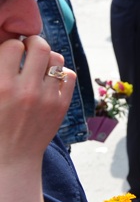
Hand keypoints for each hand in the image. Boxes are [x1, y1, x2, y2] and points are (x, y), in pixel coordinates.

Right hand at [0, 36, 74, 165]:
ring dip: (48, 57)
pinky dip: (61, 72)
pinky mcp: (62, 106)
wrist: (10, 159)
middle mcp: (26, 91)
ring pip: (57, 59)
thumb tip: (9, 47)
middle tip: (29, 47)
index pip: (12, 47)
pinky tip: (50, 78)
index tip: (11, 51)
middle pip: (40, 47)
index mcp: (0, 87)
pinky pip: (69, 75)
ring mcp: (47, 98)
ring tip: (39, 63)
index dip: (11, 46)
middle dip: (34, 42)